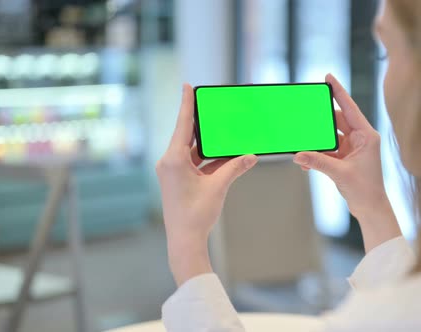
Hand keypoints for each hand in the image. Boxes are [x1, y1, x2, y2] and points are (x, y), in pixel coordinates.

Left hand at [156, 84, 257, 284]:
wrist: (185, 241)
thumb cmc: (196, 216)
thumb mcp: (218, 187)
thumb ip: (235, 168)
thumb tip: (251, 156)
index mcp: (173, 160)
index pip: (183, 125)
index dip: (186, 103)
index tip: (187, 85)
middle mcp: (169, 162)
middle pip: (188, 135)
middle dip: (203, 124)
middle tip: (214, 108)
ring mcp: (173, 172)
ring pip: (193, 150)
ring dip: (210, 145)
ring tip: (226, 134)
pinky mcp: (178, 180)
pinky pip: (195, 163)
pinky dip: (209, 159)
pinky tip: (226, 156)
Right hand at [293, 74, 401, 251]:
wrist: (370, 208)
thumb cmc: (365, 190)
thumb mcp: (340, 173)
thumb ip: (318, 162)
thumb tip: (298, 155)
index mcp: (367, 136)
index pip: (350, 108)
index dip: (338, 92)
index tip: (328, 77)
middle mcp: (360, 139)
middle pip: (337, 120)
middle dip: (320, 119)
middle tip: (305, 111)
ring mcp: (352, 148)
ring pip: (330, 136)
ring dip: (316, 140)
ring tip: (302, 140)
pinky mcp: (345, 158)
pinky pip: (327, 150)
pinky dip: (317, 154)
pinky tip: (306, 162)